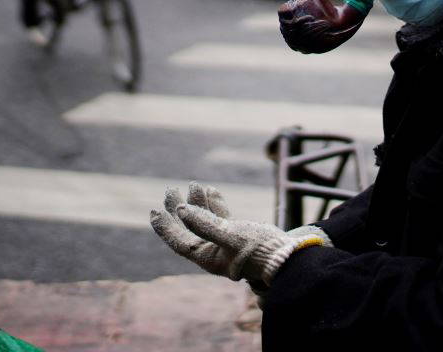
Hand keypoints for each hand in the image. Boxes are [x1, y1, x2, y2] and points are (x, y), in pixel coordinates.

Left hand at [150, 182, 324, 285]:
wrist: (287, 256)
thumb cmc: (259, 249)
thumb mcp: (231, 236)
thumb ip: (205, 223)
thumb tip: (181, 210)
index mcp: (208, 258)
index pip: (180, 241)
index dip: (165, 227)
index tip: (154, 211)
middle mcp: (214, 252)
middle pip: (189, 229)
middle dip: (178, 210)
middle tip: (170, 190)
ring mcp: (226, 243)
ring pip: (205, 221)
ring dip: (198, 203)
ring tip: (193, 184)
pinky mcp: (239, 235)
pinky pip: (222, 218)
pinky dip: (216, 204)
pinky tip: (212, 190)